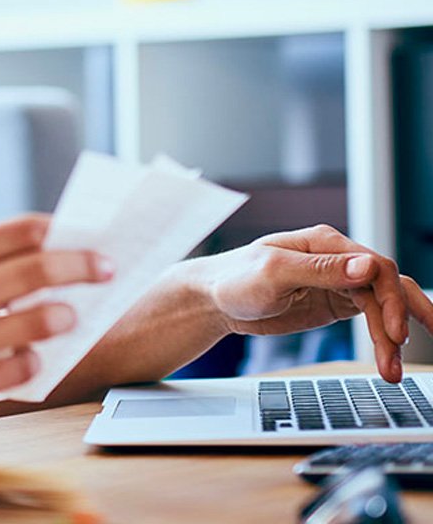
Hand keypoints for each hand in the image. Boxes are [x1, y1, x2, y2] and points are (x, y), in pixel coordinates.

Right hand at [0, 214, 111, 436]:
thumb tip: (31, 258)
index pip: (17, 231)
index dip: (60, 232)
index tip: (83, 237)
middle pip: (37, 269)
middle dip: (82, 267)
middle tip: (105, 269)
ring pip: (37, 320)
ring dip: (62, 316)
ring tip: (68, 318)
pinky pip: (18, 369)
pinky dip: (32, 362)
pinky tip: (28, 360)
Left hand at [199, 224, 432, 381]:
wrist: (213, 300)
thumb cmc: (234, 279)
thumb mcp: (274, 272)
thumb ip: (320, 269)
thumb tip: (366, 266)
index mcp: (324, 243)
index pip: (376, 267)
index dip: (390, 301)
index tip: (392, 333)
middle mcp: (337, 260)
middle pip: (386, 286)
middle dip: (400, 319)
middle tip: (401, 351)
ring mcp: (338, 282)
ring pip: (382, 304)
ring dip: (392, 336)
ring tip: (392, 370)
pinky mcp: (334, 303)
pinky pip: (371, 316)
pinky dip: (382, 338)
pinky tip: (388, 358)